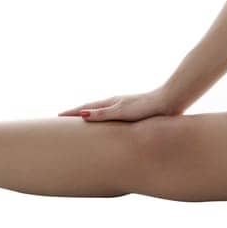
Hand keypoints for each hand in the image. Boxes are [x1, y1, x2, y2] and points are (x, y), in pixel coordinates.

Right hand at [59, 88, 179, 122]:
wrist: (169, 101)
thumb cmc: (146, 107)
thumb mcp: (122, 111)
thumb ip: (103, 114)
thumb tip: (82, 115)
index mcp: (110, 103)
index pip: (85, 108)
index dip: (71, 114)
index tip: (57, 117)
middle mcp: (114, 103)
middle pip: (90, 109)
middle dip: (77, 115)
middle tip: (63, 120)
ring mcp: (123, 107)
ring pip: (101, 113)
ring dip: (89, 117)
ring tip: (81, 124)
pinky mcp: (132, 113)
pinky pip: (111, 118)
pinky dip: (102, 121)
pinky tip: (107, 127)